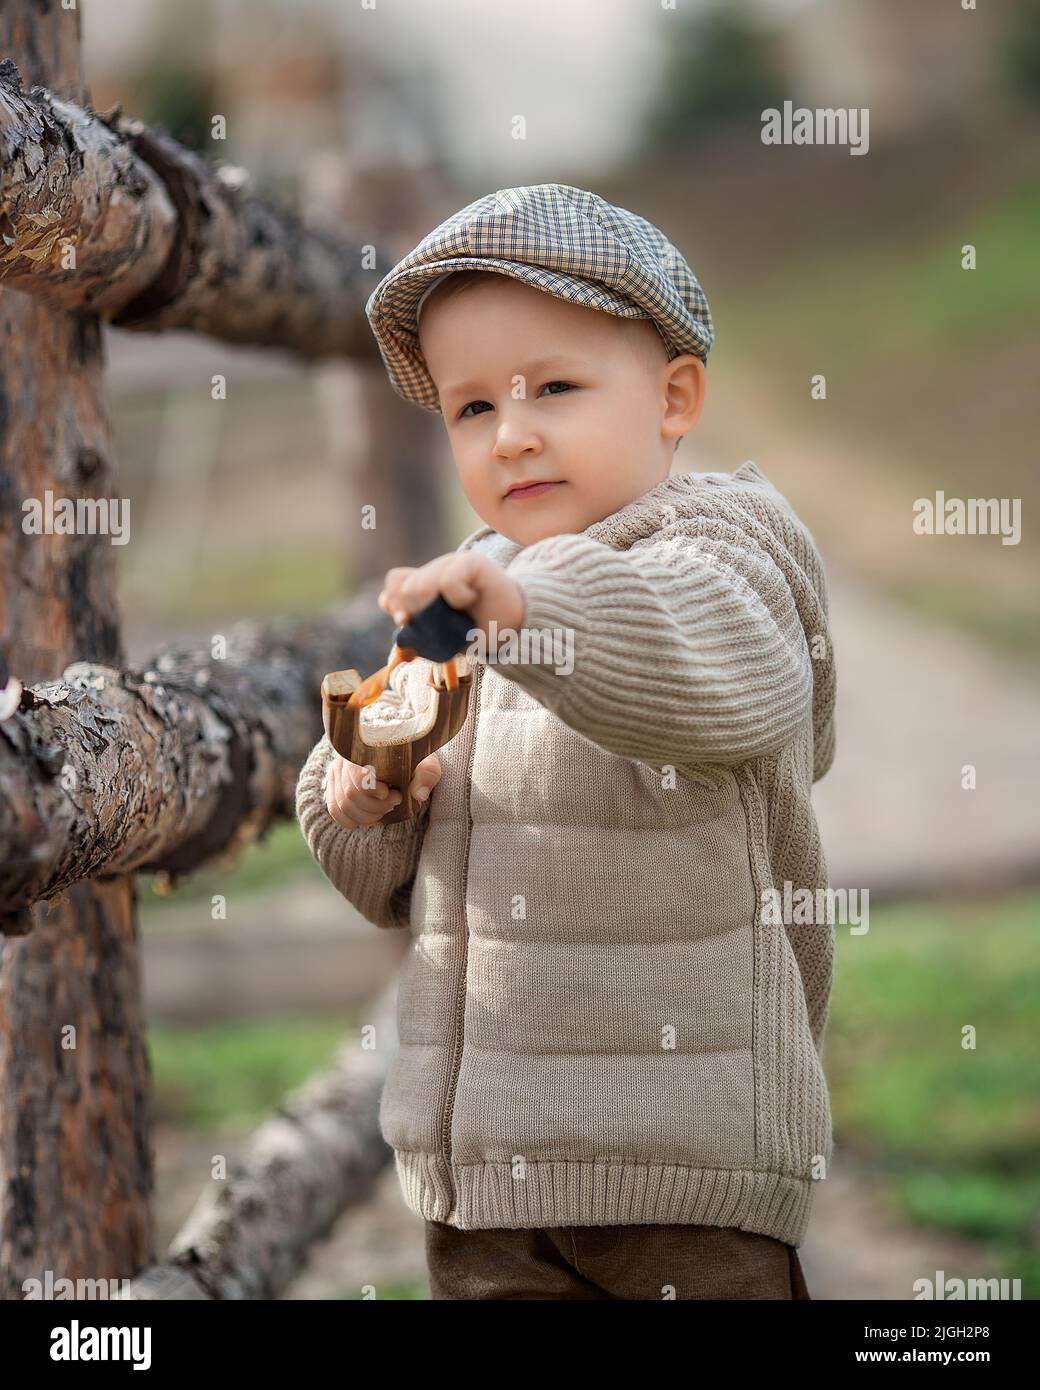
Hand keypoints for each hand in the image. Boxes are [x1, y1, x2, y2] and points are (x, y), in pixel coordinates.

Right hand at [325, 752, 441, 828]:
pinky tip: (370, 817)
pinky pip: (334, 809)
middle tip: (396, 800)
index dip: (374, 791)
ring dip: (368, 815)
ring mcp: (337, 771)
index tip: (392, 793)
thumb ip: (427, 774)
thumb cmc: (412, 756)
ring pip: (344, 805)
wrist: (397, 750)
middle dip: (377, 806)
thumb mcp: (426, 761)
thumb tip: (418, 794)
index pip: (358, 776)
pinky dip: (352, 820)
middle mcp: (345, 758)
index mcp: (366, 747)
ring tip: (386, 808)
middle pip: (351, 794)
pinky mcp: (334, 784)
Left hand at [378, 552, 524, 641]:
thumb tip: (385, 600)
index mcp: (427, 584)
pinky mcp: (472, 561)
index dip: (395, 601)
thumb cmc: (476, 630)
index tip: (404, 619)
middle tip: (443, 619)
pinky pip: (449, 581)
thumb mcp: (439, 631)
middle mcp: (437, 570)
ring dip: (440, 607)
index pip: (395, 581)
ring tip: (462, 609)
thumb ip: (413, 616)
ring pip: (425, 584)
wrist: (514, 628)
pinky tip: (473, 598)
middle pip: (406, 587)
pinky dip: (459, 597)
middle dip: (417, 611)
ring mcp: (454, 563)